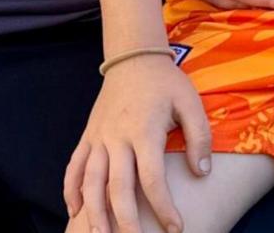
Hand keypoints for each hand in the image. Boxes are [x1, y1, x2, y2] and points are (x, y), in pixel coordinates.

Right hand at [64, 53, 210, 232]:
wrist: (133, 57)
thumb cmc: (166, 83)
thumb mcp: (190, 103)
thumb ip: (199, 137)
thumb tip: (202, 172)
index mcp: (144, 131)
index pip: (152, 179)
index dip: (163, 207)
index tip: (175, 228)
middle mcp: (117, 137)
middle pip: (117, 187)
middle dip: (126, 220)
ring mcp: (98, 137)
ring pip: (90, 181)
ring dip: (93, 211)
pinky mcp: (88, 135)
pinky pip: (74, 166)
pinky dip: (71, 189)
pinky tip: (74, 211)